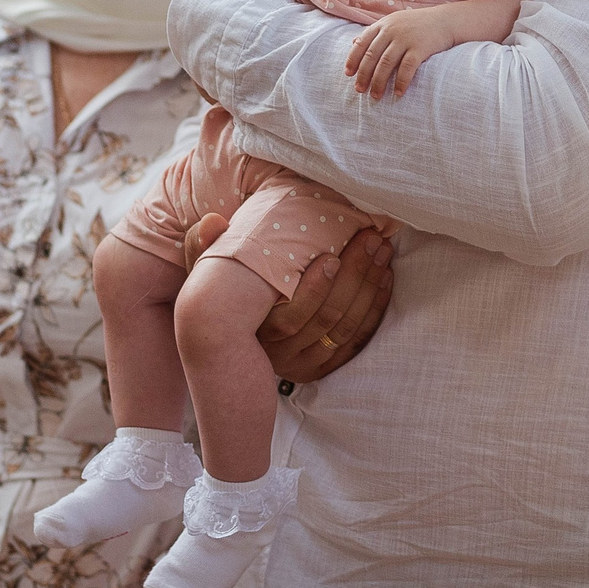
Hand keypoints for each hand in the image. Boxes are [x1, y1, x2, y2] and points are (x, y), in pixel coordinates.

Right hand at [177, 217, 395, 383]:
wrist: (226, 341)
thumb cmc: (221, 295)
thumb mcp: (205, 273)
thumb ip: (203, 246)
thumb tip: (213, 221)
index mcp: (253, 333)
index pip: (290, 319)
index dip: (316, 290)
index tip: (332, 257)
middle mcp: (279, 356)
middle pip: (327, 320)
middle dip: (356, 277)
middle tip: (371, 239)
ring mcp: (304, 364)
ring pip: (346, 329)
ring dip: (370, 287)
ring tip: (381, 251)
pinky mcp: (323, 366)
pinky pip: (357, 340)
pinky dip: (375, 308)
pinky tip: (385, 278)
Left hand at [344, 9, 458, 97]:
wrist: (447, 20)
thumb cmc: (418, 24)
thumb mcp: (394, 22)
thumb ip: (375, 32)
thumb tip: (353, 42)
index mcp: (383, 24)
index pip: (362, 42)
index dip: (353, 59)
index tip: (348, 74)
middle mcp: (392, 30)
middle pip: (372, 55)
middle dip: (364, 74)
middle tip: (360, 90)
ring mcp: (406, 38)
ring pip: (386, 63)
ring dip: (379, 82)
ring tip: (375, 96)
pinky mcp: (421, 47)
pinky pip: (407, 68)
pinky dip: (401, 82)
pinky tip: (398, 93)